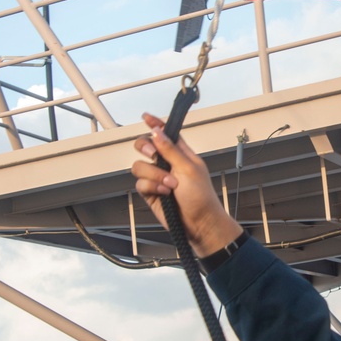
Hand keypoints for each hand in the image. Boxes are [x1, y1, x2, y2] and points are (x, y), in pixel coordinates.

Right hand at [131, 113, 242, 257]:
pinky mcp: (150, 192)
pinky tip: (164, 194)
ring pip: (139, 166)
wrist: (198, 223)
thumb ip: (170, 150)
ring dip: (154, 175)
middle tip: (152, 154)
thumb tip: (158, 131)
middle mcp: (166, 163)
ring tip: (169, 185)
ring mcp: (157, 178)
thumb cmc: (202, 197)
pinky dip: (152, 188)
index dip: (155, 124)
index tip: (146, 117)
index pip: (165, 133)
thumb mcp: (189, 168)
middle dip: (145, 148)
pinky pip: (140, 184)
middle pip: (144, 146)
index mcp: (180, 153)